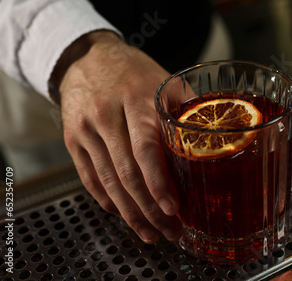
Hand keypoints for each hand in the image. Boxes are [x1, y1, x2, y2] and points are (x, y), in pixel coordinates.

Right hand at [53, 31, 181, 242]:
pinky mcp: (72, 140)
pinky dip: (109, 202)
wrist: (85, 58)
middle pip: (126, 173)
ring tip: (150, 233)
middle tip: (169, 231)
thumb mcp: (165, 81)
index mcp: (137, 99)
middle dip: (149, 209)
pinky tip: (126, 215)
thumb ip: (188, 110)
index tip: (173, 208)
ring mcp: (86, 129)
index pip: (146, 148)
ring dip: (130, 214)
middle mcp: (107, 115)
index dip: (159, 182)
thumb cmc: (133, 71)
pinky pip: (90, 179)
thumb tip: (219, 140)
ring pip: (107, 182)